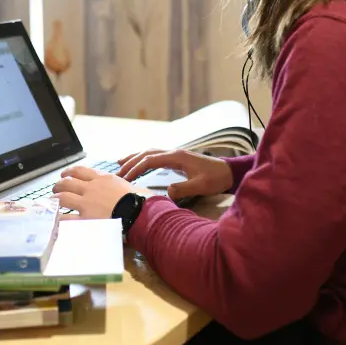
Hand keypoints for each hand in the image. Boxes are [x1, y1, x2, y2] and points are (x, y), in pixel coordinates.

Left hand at [53, 166, 151, 219]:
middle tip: (56, 189)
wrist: (141, 213)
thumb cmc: (142, 201)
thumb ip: (121, 187)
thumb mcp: (131, 186)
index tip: (65, 174)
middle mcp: (92, 189)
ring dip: (55, 199)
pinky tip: (55, 221)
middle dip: (59, 185)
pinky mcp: (85, 220)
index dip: (70, 172)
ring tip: (52, 203)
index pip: (81, 171)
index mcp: (103, 179)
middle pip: (67, 182)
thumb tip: (127, 191)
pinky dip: (58, 219)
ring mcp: (86, 204)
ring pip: (62, 197)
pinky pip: (65, 218)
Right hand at [118, 148, 232, 200]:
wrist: (227, 172)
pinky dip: (144, 159)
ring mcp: (175, 154)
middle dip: (130, 162)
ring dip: (135, 158)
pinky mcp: (177, 159)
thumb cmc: (215, 178)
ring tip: (120, 164)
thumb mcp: (201, 186)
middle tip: (117, 173)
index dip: (136, 168)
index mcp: (177, 157)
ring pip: (150, 152)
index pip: (150, 160)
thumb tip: (167, 192)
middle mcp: (173, 152)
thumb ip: (184, 189)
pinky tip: (139, 164)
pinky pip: (156, 156)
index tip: (125, 177)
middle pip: (146, 153)